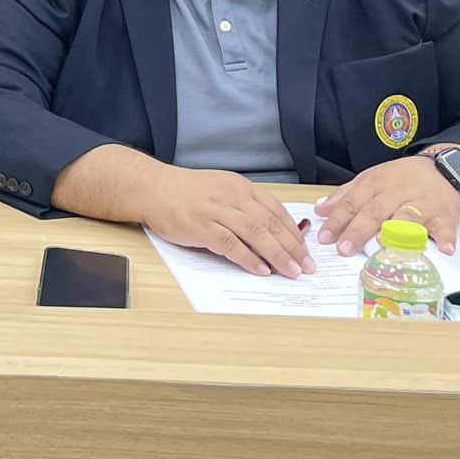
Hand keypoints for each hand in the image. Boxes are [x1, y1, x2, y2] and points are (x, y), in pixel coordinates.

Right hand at [144, 167, 314, 277]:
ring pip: (255, 234)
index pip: (275, 210)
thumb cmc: (186, 192)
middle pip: (270, 224)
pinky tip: (261, 270)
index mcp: (240, 187)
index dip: (294, 232)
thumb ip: (244, 206)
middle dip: (292, 247)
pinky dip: (248, 258)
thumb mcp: (220, 190)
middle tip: (306, 266)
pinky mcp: (200, 226)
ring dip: (277, 255)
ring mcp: (216, 211)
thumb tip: (271, 232)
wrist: (152, 188)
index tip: (306, 250)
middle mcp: (231, 196)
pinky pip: (231, 244)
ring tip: (291, 271)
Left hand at [315, 155, 459, 255]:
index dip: (337, 220)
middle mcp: (397, 192)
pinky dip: (444, 237)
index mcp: (376, 183)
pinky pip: (444, 227)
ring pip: (406, 217)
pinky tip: (442, 249)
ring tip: (383, 245)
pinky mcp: (445, 214)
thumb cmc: (404, 178)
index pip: (352, 202)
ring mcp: (422, 203)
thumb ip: (346, 195)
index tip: (325, 237)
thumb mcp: (372, 179)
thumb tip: (321, 209)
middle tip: (344, 248)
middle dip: (358, 229)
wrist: (445, 168)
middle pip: (375, 211)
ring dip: (395, 231)